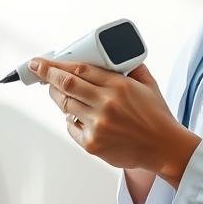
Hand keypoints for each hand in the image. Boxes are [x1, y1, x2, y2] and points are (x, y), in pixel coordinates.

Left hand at [31, 60, 198, 187]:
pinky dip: (71, 119)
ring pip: (65, 105)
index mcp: (119, 86)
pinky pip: (71, 127)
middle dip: (47, 75)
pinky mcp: (93, 143)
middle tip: (37, 69)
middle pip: (66, 84)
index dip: (56, 64)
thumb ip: (131, 68)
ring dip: (57, 96)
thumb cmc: (157, 116)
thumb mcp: (148, 85)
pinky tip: (78, 116)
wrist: (165, 148)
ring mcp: (98, 125)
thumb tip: (115, 55)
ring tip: (56, 90)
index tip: (42, 61)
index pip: (79, 69)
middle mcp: (106, 104)